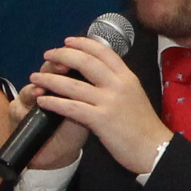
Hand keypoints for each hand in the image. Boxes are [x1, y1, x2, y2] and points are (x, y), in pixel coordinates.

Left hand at [18, 35, 174, 174]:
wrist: (155, 149)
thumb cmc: (144, 125)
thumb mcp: (134, 95)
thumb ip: (117, 83)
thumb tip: (98, 73)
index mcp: (127, 77)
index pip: (103, 52)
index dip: (83, 43)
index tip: (67, 41)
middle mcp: (118, 85)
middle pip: (85, 62)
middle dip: (62, 55)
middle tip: (48, 55)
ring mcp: (109, 102)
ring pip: (73, 85)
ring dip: (50, 79)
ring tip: (35, 78)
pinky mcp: (101, 120)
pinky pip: (72, 108)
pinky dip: (54, 102)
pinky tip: (42, 101)